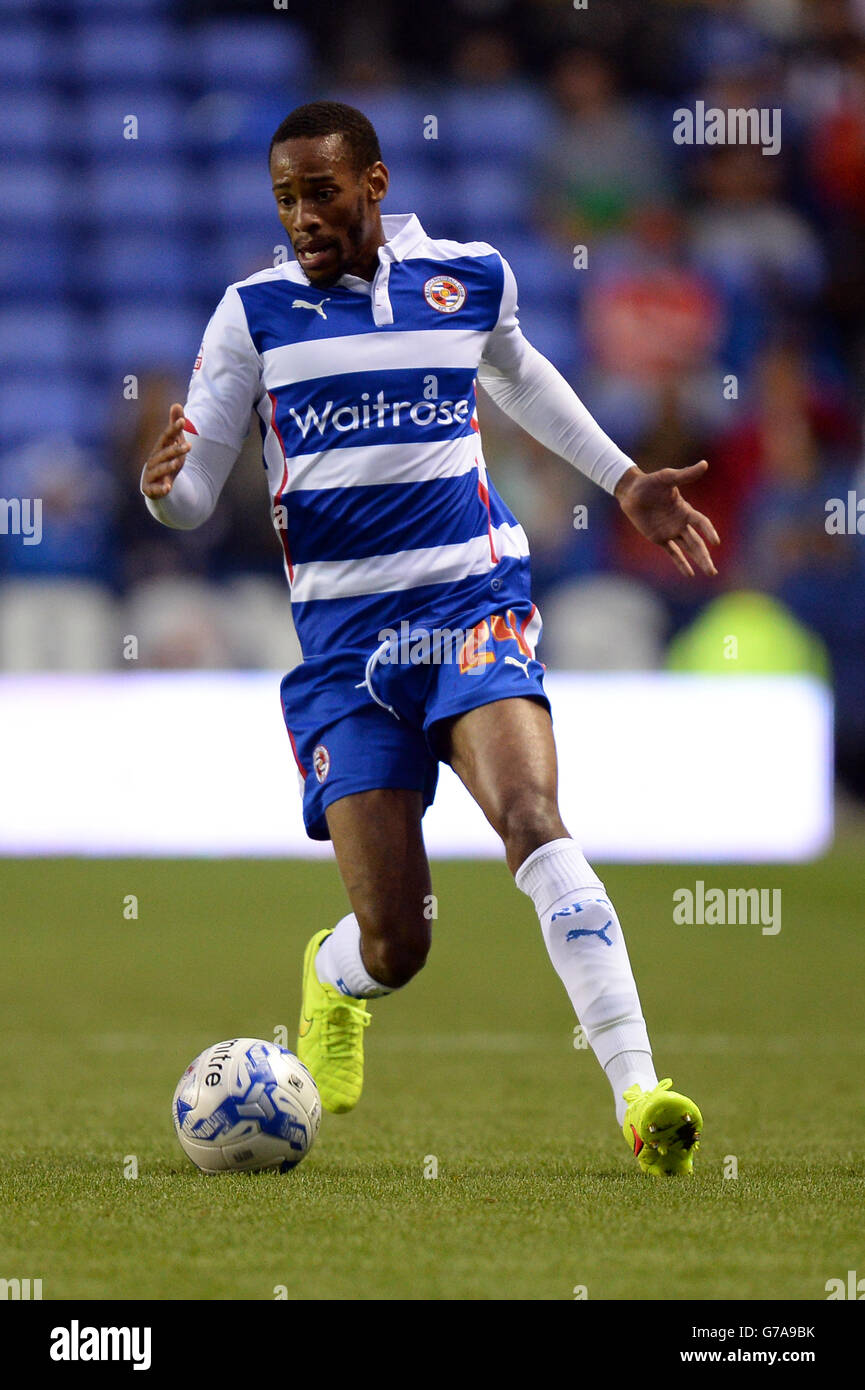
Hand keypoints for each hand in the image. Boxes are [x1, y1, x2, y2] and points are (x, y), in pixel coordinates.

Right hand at [141, 403, 191, 499]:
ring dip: (168, 466)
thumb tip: (176, 404)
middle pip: (165, 453)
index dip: (173, 429)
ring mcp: (151, 474)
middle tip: (189, 445)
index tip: (183, 421)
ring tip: (177, 463)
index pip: (166, 437)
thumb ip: (175, 427)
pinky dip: (160, 489)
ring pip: (160, 469)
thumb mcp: (173, 444)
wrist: (155, 484)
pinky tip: (168, 488)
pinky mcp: (150, 489)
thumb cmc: (167, 460)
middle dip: (176, 449)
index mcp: (160, 448)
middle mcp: (154, 460)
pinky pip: (155, 489)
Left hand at [614, 460, 719, 577]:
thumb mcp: (667, 477)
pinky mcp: (659, 538)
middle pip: (697, 543)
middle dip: (705, 557)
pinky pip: (673, 552)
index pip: (701, 523)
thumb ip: (685, 474)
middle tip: (713, 571)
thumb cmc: (650, 482)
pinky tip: (689, 574)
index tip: (716, 542)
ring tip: (710, 572)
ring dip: (699, 561)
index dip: (709, 532)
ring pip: (688, 549)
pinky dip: (681, 563)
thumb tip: (705, 464)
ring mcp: (671, 532)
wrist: (631, 491)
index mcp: (686, 510)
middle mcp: (681, 523)